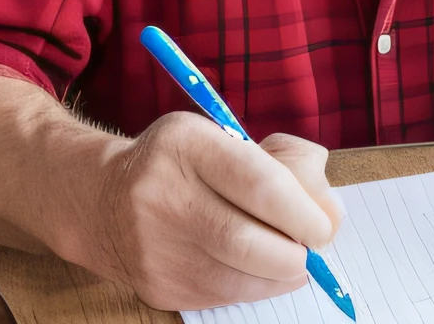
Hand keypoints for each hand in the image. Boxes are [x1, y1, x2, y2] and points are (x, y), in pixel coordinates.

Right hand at [74, 113, 342, 309]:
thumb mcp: (227, 137)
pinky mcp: (157, 286)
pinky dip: (256, 286)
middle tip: (313, 248)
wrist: (103, 200)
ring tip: (292, 258)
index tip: (324, 223)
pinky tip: (263, 271)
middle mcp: (163, 196)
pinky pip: (223, 295)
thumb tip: (330, 210)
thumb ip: (285, 161)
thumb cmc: (188, 164)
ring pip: (238, 278)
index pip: (260, 184)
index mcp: (187, 145)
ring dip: (281, 274)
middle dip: (296, 252)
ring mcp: (154, 247)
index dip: (303, 211)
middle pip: (247, 241)